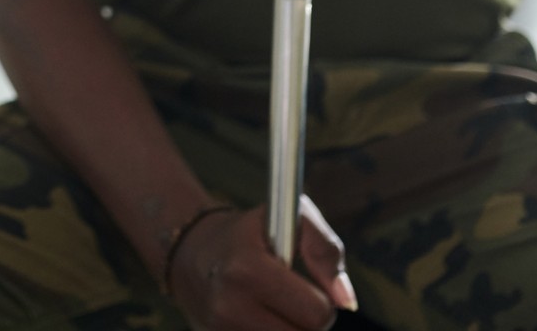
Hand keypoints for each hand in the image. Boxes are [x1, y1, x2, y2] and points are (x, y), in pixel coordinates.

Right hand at [166, 198, 356, 329]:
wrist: (191, 253)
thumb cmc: (248, 235)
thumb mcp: (288, 218)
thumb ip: (325, 249)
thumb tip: (346, 300)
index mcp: (247, 269)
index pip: (317, 313)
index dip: (322, 301)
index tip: (307, 288)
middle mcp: (229, 305)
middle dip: (307, 321)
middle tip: (292, 300)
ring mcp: (220, 330)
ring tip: (275, 310)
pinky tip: (261, 321)